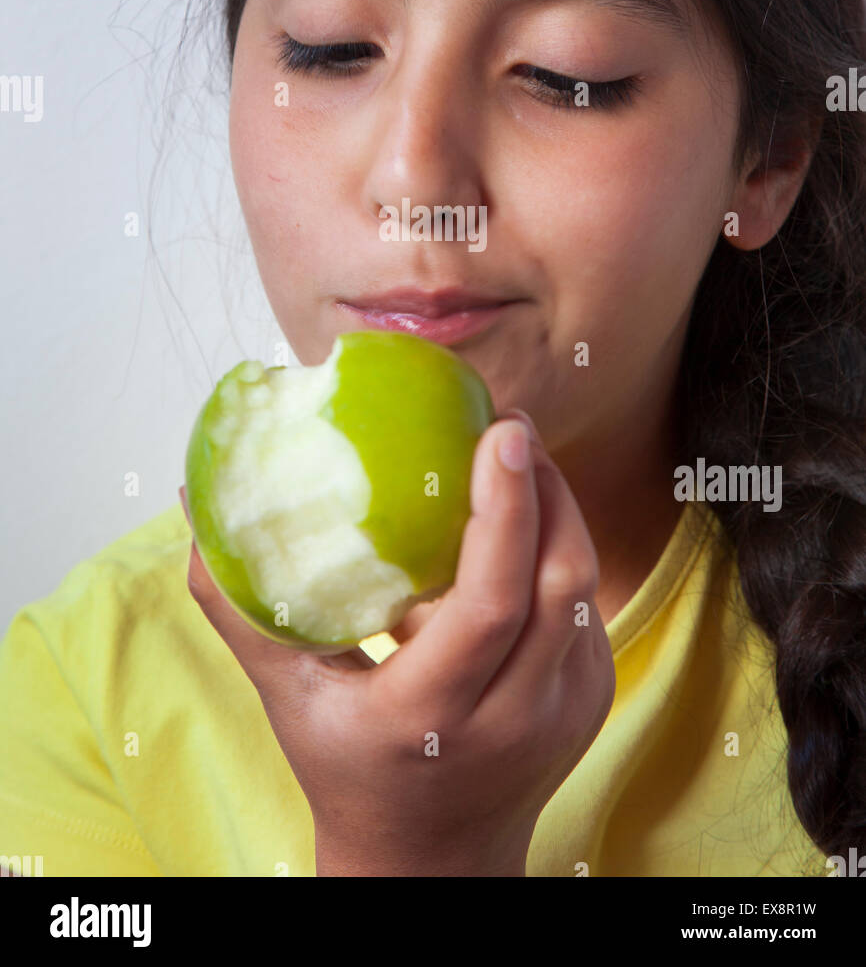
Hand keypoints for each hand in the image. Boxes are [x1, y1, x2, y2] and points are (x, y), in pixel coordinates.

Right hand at [180, 409, 615, 876]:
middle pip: (560, 581)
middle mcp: (514, 718)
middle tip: (508, 425)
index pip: (492, 602)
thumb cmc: (348, 767)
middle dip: (545, 488)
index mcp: (432, 714)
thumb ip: (240, 607)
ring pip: (582, 586)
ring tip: (517, 459)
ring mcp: (564, 712)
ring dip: (557, 511)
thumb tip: (196, 507)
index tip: (501, 433)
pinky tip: (523, 520)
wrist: (428, 864)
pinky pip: (584, 605)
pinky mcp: (589, 699)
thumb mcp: (285, 696)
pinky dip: (557, 550)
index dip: (507, 509)